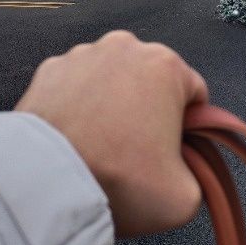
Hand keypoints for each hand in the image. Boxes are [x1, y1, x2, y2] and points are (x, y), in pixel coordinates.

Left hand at [15, 31, 207, 236]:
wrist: (46, 183)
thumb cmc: (120, 181)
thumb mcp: (184, 198)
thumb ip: (198, 175)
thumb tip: (185, 168)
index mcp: (166, 65)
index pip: (194, 94)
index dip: (189, 127)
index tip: (174, 153)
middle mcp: (125, 46)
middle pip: (150, 81)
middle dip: (148, 110)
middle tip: (135, 152)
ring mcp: (82, 54)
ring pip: (110, 79)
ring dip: (111, 103)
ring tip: (99, 145)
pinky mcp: (48, 69)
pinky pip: (74, 85)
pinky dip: (76, 105)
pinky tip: (73, 136)